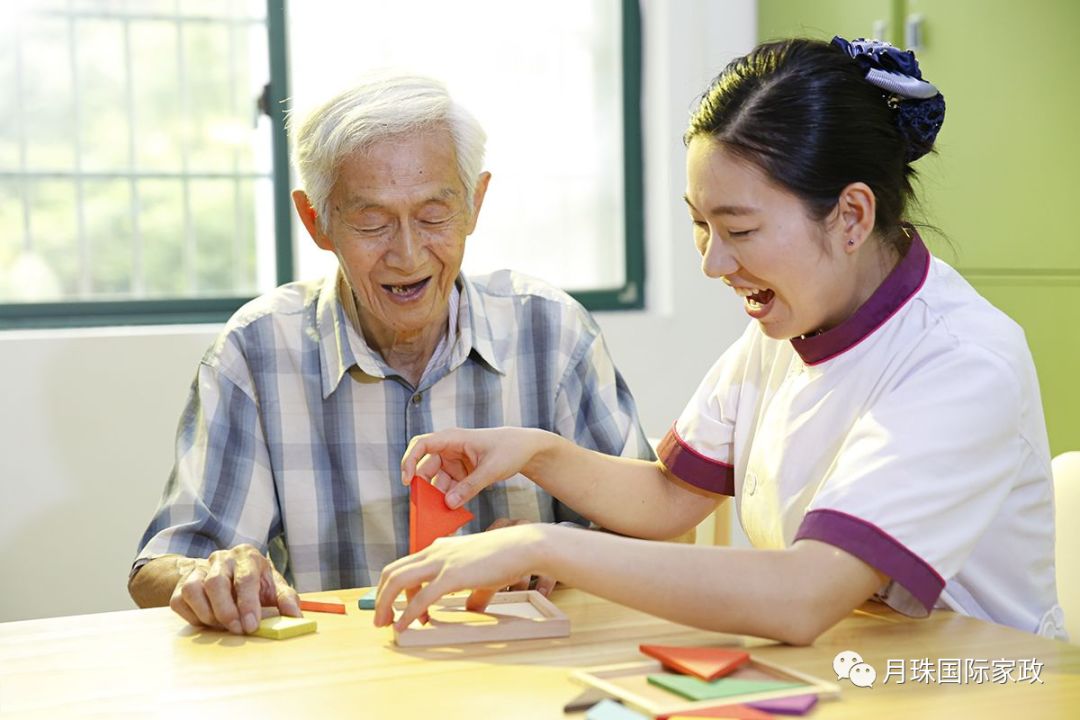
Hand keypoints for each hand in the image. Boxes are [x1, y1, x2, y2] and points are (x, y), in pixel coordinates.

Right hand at [169, 544, 300, 633]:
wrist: (227, 572)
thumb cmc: (255, 582)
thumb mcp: (274, 586)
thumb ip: (286, 599)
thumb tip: (296, 617)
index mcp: (247, 556)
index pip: (246, 578)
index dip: (248, 604)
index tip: (251, 625)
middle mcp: (222, 559)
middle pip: (216, 583)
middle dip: (226, 611)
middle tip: (236, 630)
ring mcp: (200, 569)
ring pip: (194, 590)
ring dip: (207, 614)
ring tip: (222, 626)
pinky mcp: (183, 584)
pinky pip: (180, 601)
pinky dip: (193, 616)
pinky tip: (208, 622)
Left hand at [373, 524, 549, 630]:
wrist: (523, 546)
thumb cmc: (507, 556)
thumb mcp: (482, 574)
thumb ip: (473, 591)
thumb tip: (472, 608)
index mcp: (439, 547)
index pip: (403, 566)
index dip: (394, 589)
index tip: (397, 609)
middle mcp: (434, 550)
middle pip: (392, 572)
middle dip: (381, 597)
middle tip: (380, 618)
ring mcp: (441, 561)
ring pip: (398, 581)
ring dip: (386, 604)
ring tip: (385, 624)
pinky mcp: (451, 575)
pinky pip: (421, 597)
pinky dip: (408, 613)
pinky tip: (403, 625)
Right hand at [401, 427, 551, 507]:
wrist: (526, 449)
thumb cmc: (510, 449)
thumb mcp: (492, 469)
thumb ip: (470, 486)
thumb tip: (448, 503)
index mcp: (453, 438)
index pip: (422, 444)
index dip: (409, 461)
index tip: (407, 481)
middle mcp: (449, 450)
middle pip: (426, 468)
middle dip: (424, 488)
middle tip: (424, 509)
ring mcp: (454, 463)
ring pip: (436, 482)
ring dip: (437, 499)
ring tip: (440, 516)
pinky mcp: (461, 475)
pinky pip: (449, 489)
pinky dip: (449, 501)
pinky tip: (452, 515)